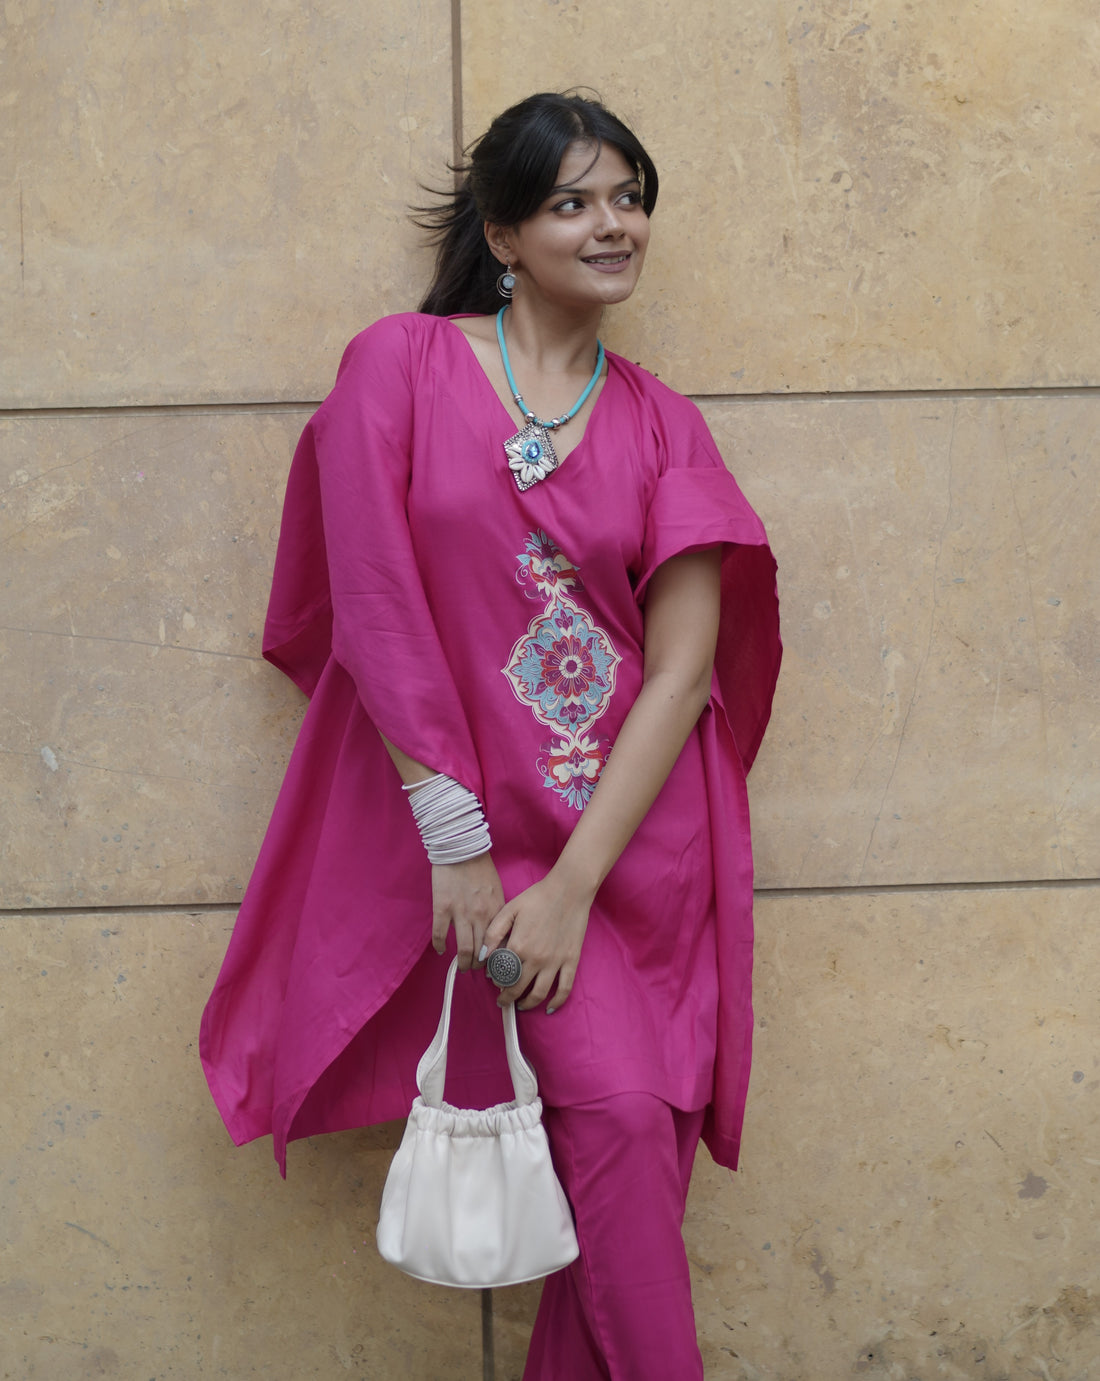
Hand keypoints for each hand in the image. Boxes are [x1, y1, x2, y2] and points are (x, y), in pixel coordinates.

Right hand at [432, 854, 504, 970]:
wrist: (460, 848)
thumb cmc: (480, 867)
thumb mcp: (497, 890)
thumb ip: (497, 911)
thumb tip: (496, 933)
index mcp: (496, 910)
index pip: (500, 943)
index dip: (497, 958)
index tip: (493, 964)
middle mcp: (481, 915)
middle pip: (482, 951)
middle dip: (479, 965)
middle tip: (475, 969)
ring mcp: (461, 912)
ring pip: (464, 949)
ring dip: (463, 962)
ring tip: (461, 967)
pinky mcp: (442, 908)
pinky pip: (440, 935)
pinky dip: (440, 946)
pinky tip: (441, 950)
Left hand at [481, 866, 594, 1012]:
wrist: (568, 890)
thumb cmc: (537, 897)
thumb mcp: (509, 910)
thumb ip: (493, 934)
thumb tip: (482, 957)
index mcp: (518, 946)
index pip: (502, 974)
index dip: (496, 981)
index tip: (494, 983)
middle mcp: (536, 959)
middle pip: (518, 988)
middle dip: (508, 998)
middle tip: (503, 1001)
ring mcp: (555, 962)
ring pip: (539, 993)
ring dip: (528, 1004)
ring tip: (521, 1006)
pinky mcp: (571, 961)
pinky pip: (565, 988)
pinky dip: (557, 1001)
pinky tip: (550, 1008)